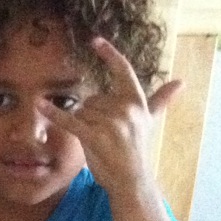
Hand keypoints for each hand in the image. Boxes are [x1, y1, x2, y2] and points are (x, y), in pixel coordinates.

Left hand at [39, 37, 182, 199]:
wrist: (131, 179)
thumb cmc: (137, 149)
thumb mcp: (151, 122)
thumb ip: (161, 100)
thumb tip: (181, 82)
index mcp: (137, 101)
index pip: (122, 70)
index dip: (109, 54)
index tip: (95, 41)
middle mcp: (125, 108)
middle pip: (93, 99)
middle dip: (92, 115)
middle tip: (106, 135)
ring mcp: (110, 122)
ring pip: (81, 111)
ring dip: (84, 125)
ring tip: (99, 141)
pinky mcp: (94, 135)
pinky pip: (69, 120)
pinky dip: (53, 113)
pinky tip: (39, 104)